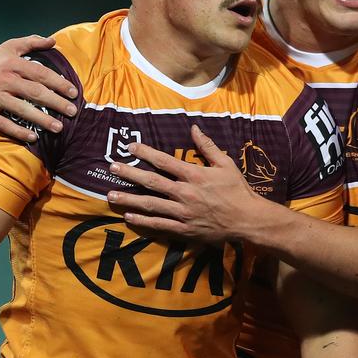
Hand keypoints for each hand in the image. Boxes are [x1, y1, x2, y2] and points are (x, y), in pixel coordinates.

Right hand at [0, 34, 77, 141]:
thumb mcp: (8, 48)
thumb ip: (30, 42)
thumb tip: (53, 40)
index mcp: (11, 63)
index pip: (40, 73)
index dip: (58, 82)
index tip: (73, 92)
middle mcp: (3, 79)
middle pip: (34, 91)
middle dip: (56, 102)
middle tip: (73, 112)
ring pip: (20, 108)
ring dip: (41, 119)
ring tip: (58, 128)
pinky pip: (2, 123)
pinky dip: (17, 131)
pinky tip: (33, 137)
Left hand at [106, 125, 260, 242]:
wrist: (247, 219)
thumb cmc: (237, 190)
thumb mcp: (225, 163)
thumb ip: (207, 146)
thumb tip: (194, 127)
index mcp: (194, 175)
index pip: (164, 161)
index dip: (145, 153)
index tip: (130, 146)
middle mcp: (185, 193)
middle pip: (151, 182)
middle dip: (129, 174)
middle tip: (112, 168)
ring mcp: (183, 212)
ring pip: (150, 204)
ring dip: (129, 199)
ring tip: (111, 195)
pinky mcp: (184, 229)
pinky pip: (159, 224)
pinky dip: (143, 221)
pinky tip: (129, 217)